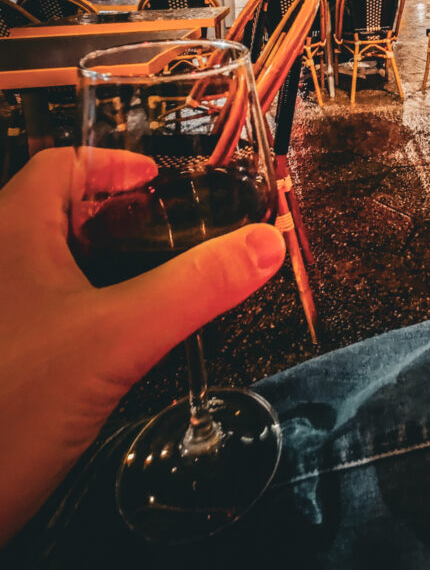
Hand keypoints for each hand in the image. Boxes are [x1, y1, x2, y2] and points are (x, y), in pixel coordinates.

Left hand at [0, 148, 284, 546]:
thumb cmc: (9, 406)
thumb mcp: (118, 338)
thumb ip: (195, 287)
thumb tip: (264, 244)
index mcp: (10, 232)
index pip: (61, 164)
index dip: (113, 163)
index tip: (156, 178)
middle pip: (56, 211)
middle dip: (114, 215)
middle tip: (165, 232)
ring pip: (47, 262)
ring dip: (97, 262)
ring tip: (149, 283)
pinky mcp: (3, 351)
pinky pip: (40, 307)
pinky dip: (78, 306)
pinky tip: (108, 341)